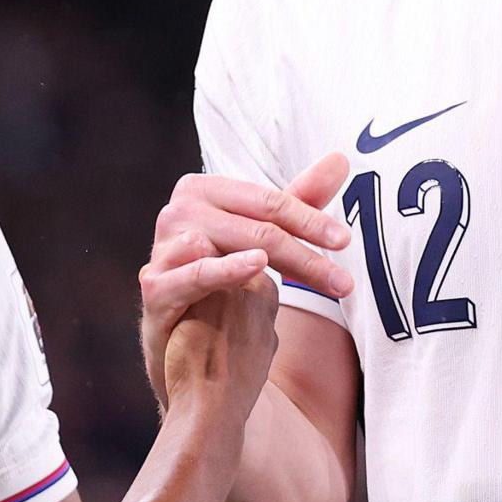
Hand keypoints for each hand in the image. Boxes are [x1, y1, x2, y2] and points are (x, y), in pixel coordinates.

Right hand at [139, 154, 353, 405]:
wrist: (182, 342)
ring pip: (231, 245)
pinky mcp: (156, 286)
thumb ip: (297, 200)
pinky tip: (256, 265)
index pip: (267, 201)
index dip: (309, 219)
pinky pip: (195, 273)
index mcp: (202, 190)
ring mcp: (163, 248)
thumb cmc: (221, 282)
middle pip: (256, 227)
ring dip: (279, 263)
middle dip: (306, 254)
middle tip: (344, 281)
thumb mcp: (262, 238)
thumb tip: (340, 159)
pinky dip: (226, 268)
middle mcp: (178, 211)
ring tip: (317, 277)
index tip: (345, 240)